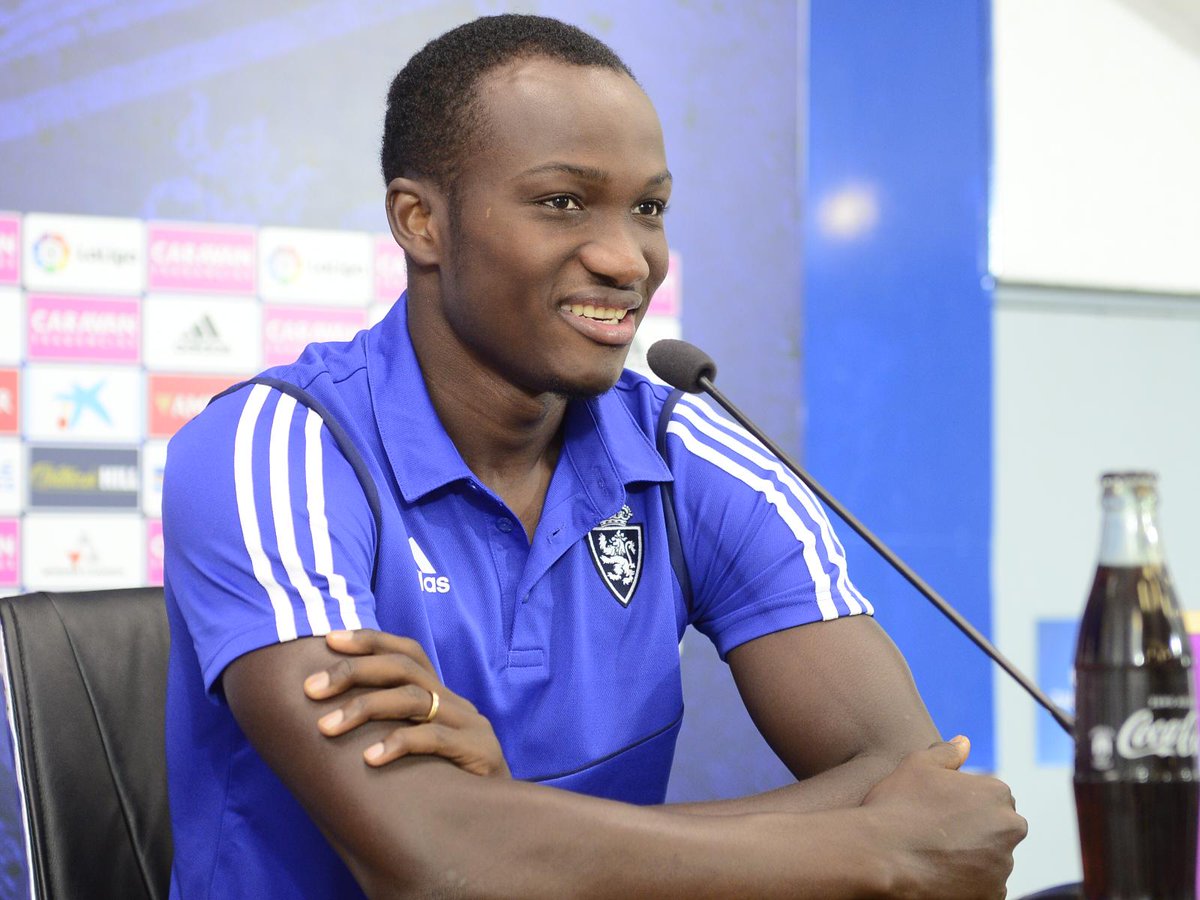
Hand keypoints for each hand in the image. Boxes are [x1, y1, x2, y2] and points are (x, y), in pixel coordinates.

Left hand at [303, 629, 510, 777]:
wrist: (499, 820)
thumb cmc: (447, 783)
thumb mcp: (418, 747)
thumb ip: (390, 728)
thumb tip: (327, 717)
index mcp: (440, 695)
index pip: (407, 652)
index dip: (370, 641)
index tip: (329, 639)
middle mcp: (454, 702)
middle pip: (404, 669)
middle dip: (354, 671)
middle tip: (311, 688)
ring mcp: (468, 724)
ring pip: (414, 698)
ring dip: (364, 708)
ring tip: (326, 727)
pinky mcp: (477, 751)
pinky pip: (434, 739)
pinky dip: (399, 743)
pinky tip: (370, 760)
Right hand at [861, 736, 1026, 898]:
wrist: (879, 856)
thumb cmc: (896, 806)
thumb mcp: (917, 766)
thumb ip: (946, 752)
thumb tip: (964, 742)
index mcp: (997, 794)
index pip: (991, 798)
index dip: (963, 804)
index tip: (937, 811)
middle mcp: (1008, 829)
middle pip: (997, 829)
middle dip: (975, 832)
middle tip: (936, 834)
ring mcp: (1002, 867)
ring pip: (992, 860)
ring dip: (972, 858)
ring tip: (933, 855)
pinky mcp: (992, 896)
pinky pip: (985, 888)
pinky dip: (968, 884)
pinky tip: (938, 874)